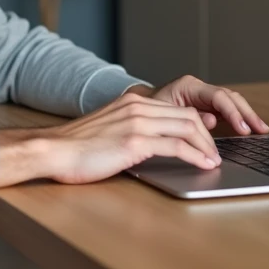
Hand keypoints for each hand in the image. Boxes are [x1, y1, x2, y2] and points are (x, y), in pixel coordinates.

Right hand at [0, 92, 221, 186]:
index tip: (207, 139)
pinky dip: (196, 155)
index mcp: (132, 102)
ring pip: (188, 127)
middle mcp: (138, 106)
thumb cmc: (75, 148)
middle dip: (208, 136)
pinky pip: (177, 146)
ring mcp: (137, 122)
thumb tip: (149, 145)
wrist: (52, 150)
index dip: (198, 125)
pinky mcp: (135, 141)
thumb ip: (130, 130)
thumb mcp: (108, 130)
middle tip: (216, 154)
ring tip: (214, 161)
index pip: (177, 109)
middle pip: (188, 115)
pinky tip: (205, 165)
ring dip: (206, 146)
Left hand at [135, 76, 268, 135]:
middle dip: (246, 113)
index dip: (232, 113)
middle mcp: (199, 89)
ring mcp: (203, 97)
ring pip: (232, 102)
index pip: (217, 96)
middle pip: (230, 97)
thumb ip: (185, 118)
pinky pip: (227, 110)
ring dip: (247, 116)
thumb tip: (212, 121)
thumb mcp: (161, 116)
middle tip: (260, 129)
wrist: (137, 112)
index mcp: (188, 86)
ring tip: (262, 129)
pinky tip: (250, 129)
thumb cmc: (145, 113)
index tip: (242, 128)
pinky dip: (239, 119)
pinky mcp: (205, 107)